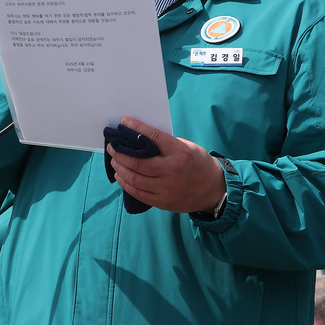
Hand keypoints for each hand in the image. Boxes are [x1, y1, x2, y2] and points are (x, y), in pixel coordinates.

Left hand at [107, 117, 225, 213]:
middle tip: (112, 146)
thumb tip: (141, 138)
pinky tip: (120, 176)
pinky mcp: (162, 201)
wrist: (213, 190)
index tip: (123, 122)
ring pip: (134, 178)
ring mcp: (166, 188)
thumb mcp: (187, 147)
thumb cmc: (198, 163)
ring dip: (120, 168)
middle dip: (120, 153)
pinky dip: (126, 183)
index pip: (153, 138)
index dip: (136, 128)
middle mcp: (171, 171)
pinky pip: (138, 193)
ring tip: (114, 160)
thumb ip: (166, 144)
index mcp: (179, 153)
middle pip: (138, 162)